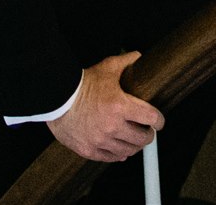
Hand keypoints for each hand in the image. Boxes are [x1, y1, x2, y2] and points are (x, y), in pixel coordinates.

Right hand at [48, 51, 162, 162]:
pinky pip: (110, 158)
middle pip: (142, 138)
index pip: (151, 118)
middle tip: (147, 131)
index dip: (159, 120)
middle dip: (148, 134)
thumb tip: (139, 58)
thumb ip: (126, 61)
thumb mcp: (107, 67)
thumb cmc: (81, 84)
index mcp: (120, 106)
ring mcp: (100, 140)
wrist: (56, 98)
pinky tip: (120, 150)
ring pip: (128, 151)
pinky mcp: (89, 150)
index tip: (159, 122)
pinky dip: (118, 155)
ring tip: (134, 140)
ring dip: (134, 146)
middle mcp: (112, 126)